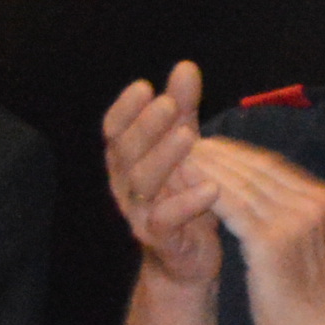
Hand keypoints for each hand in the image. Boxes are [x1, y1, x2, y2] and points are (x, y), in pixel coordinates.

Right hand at [102, 63, 220, 286]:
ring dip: (164, 157)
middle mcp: (126, 186)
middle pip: (126, 152)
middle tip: (168, 104)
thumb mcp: (184, 147)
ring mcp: (140, 214)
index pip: (114, 131)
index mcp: (127, 161)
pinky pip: (166, 222)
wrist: (187, 259)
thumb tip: (185, 65)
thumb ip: (182, 110)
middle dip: (145, 126)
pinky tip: (210, 188)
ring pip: (142, 184)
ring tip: (187, 136)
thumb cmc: (183, 194)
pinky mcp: (162, 240)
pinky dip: (186, 204)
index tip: (144, 87)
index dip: (125, 109)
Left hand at [188, 136, 324, 324]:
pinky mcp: (273, 241)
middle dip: (215, 155)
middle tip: (180, 144)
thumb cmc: (305, 293)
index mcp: (323, 198)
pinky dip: (204, 194)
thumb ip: (286, 210)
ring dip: (205, 169)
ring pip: (240, 184)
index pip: (270, 165)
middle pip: (255, 168)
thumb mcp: (302, 241)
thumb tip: (249, 185)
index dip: (233, 153)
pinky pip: (231, 208)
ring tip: (175, 159)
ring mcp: (296, 220)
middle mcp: (313, 202)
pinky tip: (183, 187)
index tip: (203, 146)